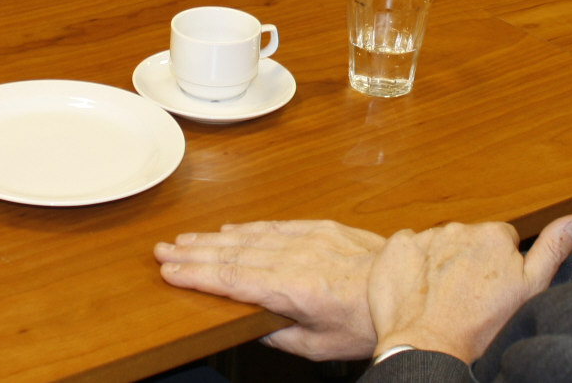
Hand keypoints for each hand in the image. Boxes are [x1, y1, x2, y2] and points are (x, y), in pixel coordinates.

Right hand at [155, 219, 384, 359]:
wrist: (409, 285)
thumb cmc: (368, 322)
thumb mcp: (321, 346)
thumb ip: (281, 335)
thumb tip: (252, 325)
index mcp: (293, 288)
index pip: (231, 279)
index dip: (195, 275)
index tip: (168, 272)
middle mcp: (296, 256)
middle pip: (232, 252)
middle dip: (193, 252)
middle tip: (162, 251)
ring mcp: (308, 237)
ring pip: (249, 235)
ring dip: (213, 237)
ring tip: (185, 240)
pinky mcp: (321, 227)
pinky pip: (275, 224)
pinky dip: (247, 227)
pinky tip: (229, 228)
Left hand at [368, 216, 571, 362]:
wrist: (428, 347)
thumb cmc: (483, 326)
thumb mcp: (531, 290)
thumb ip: (554, 248)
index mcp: (494, 235)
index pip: (500, 239)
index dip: (498, 265)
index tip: (492, 288)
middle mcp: (459, 227)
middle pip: (467, 240)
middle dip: (467, 261)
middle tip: (466, 296)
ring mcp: (424, 235)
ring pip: (437, 245)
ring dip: (439, 263)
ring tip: (440, 297)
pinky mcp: (396, 246)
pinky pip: (407, 248)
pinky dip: (410, 265)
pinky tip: (417, 289)